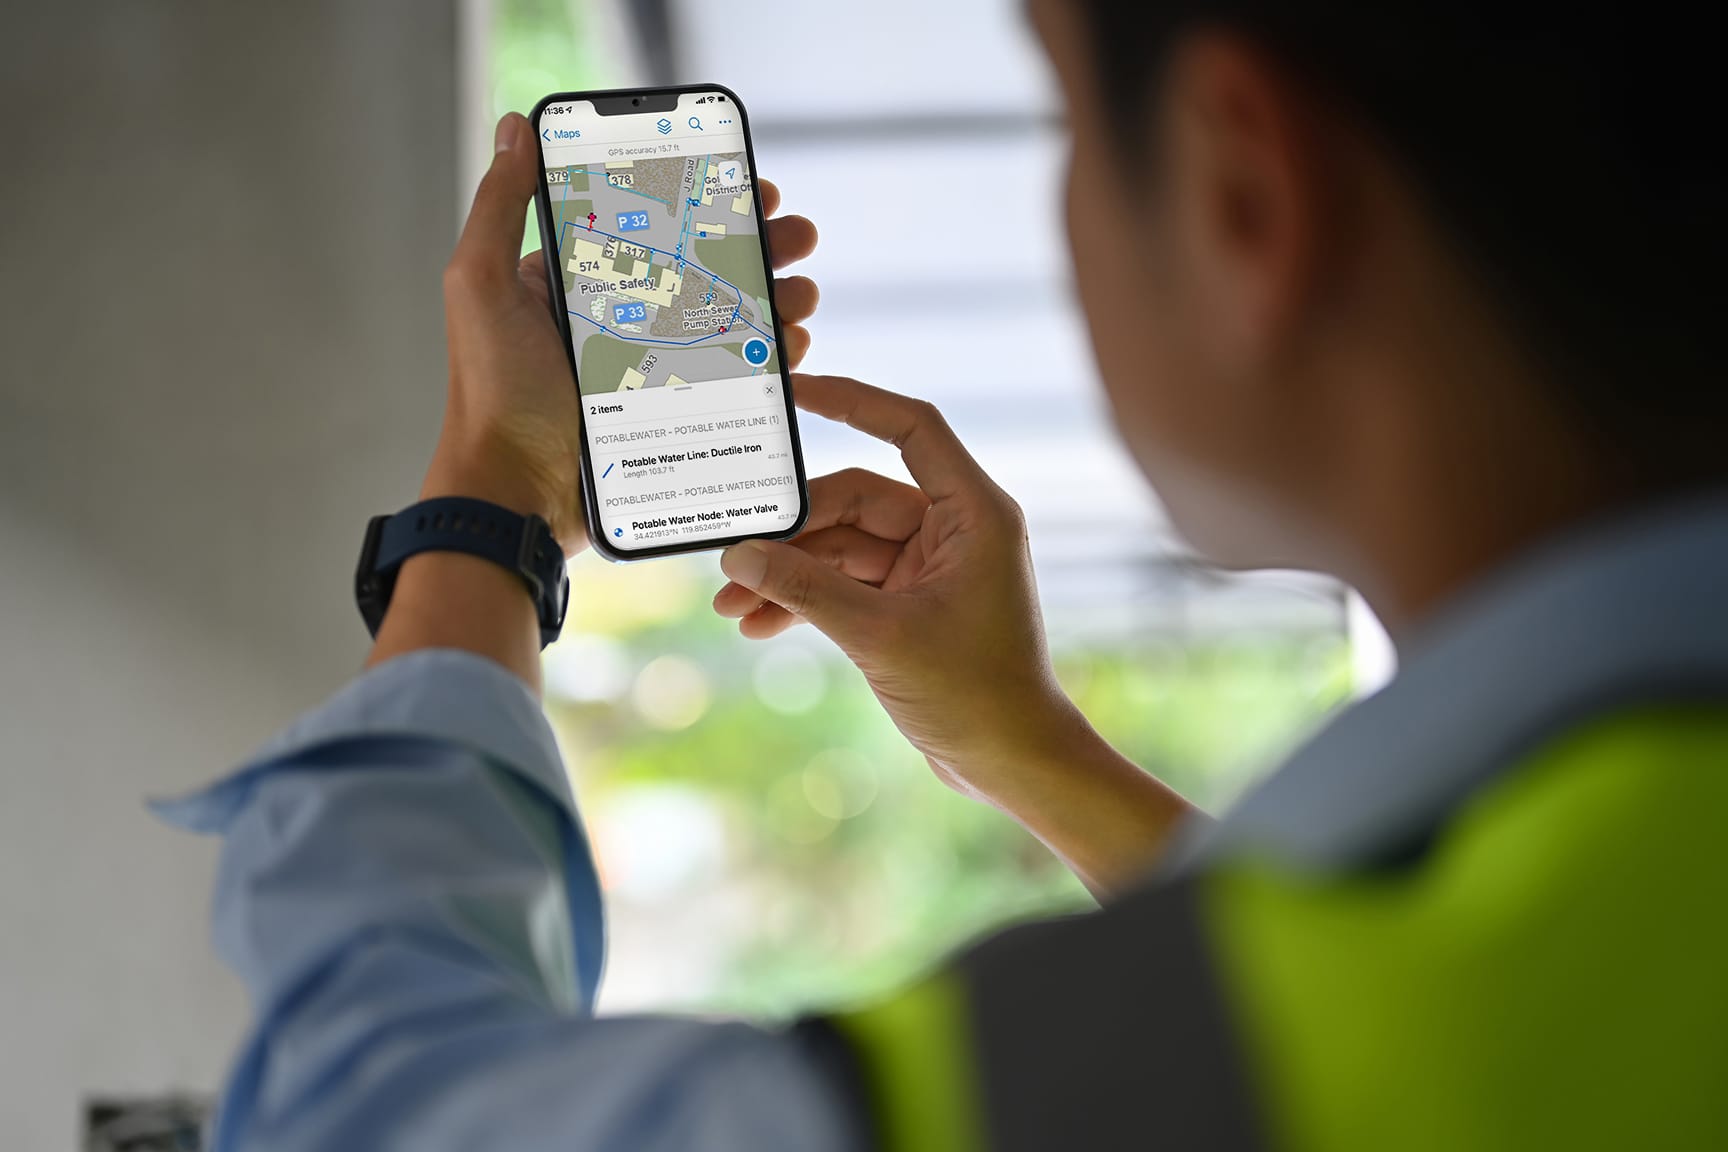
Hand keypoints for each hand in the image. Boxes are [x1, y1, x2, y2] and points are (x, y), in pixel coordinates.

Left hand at [369, 113, 821, 691]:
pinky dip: (767, 359)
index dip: (709, 201)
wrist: (512, 493)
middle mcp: (616, 320)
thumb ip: (500, 206)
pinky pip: (730, 379)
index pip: (655, 225)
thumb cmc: (491, 392)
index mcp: (577, 282)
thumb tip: (516, 127)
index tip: (755, 188)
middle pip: (704, 269)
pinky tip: (790, 348)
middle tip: (800, 239)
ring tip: (803, 295)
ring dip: (774, 301)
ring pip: (726, 322)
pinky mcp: (671, 414)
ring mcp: (648, 369)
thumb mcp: (481, 285)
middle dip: (759, 249)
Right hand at [711, 376, 1196, 895]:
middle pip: (856, 498)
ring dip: (788, 572)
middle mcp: (954, 529)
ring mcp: (930, 567)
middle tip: (731, 554)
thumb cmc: (975, 694)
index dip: (852, 399)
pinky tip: (756, 625)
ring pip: (842, 546)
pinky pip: (845, 584)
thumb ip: (807, 591)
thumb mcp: (880, 636)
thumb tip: (741, 556)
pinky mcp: (909, 604)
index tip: (797, 388)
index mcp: (973, 512)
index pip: (909, 427)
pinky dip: (805, 601)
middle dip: (792, 531)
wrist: (1011, 762)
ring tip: (730, 602)